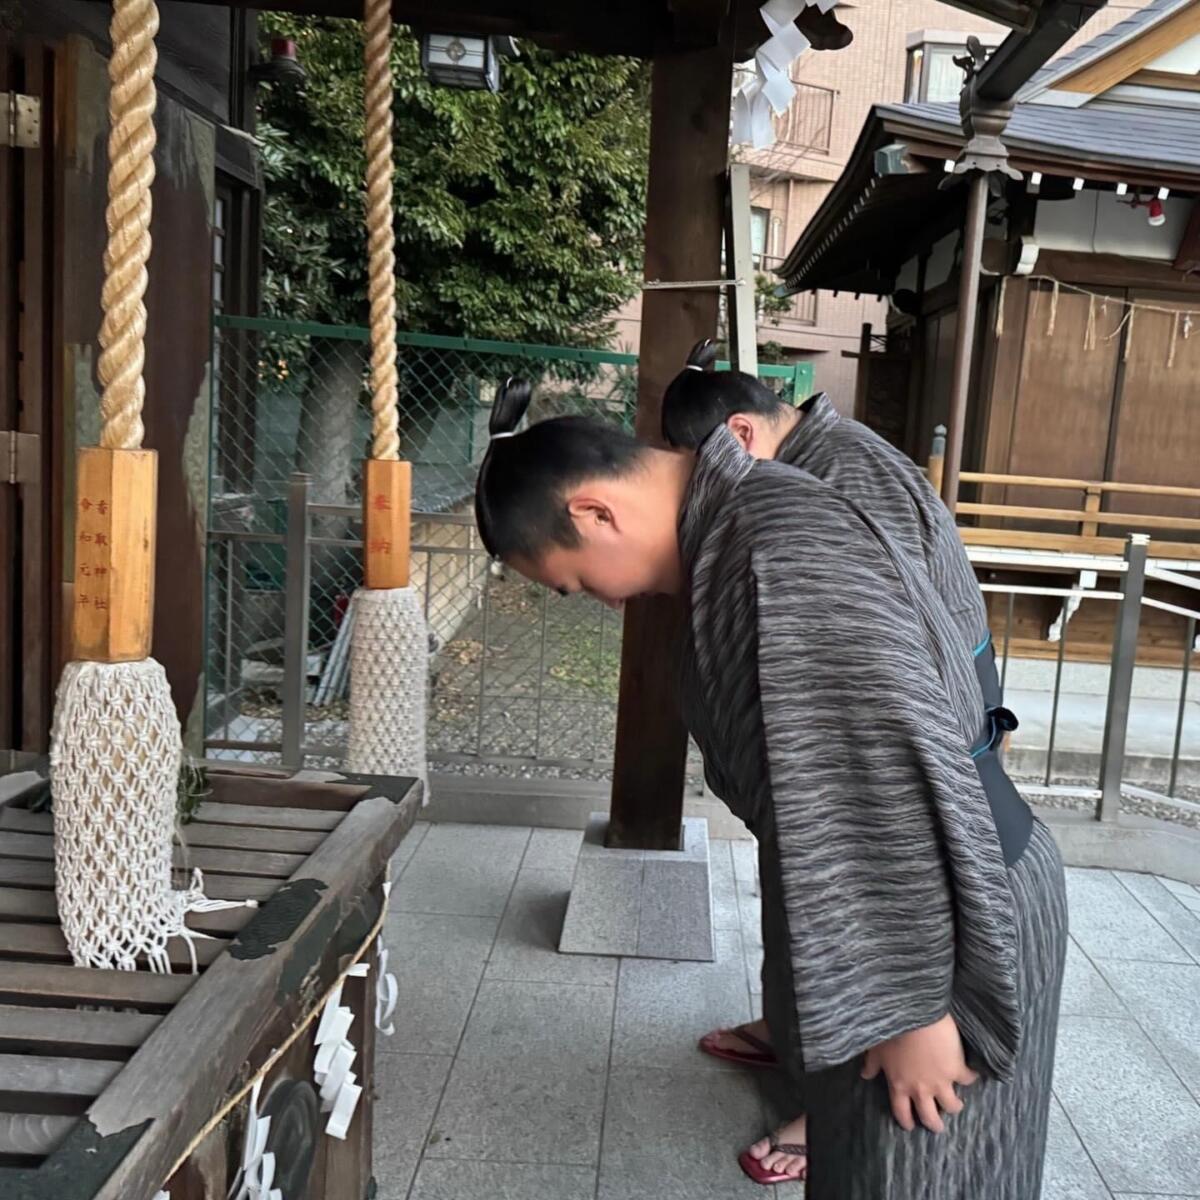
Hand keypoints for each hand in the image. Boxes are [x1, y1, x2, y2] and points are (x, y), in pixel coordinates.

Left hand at [861, 1014, 978, 1132]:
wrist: (914, 1015)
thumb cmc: (892, 1031)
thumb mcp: (876, 1048)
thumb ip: (872, 1064)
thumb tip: (865, 1075)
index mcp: (899, 1084)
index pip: (901, 1111)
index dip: (906, 1121)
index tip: (910, 1126)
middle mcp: (920, 1089)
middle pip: (929, 1116)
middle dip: (933, 1124)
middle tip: (937, 1127)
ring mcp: (940, 1081)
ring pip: (951, 1105)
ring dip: (954, 1106)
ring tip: (957, 1105)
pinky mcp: (956, 1070)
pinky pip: (967, 1079)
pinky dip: (970, 1077)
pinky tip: (972, 1075)